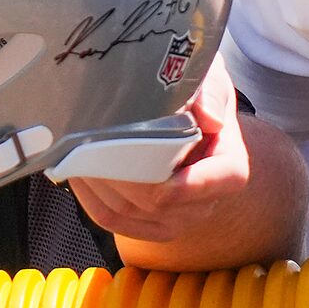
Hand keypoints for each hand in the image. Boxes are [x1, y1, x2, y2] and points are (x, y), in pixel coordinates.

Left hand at [69, 61, 275, 243]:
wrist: (191, 121)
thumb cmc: (199, 96)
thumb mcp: (210, 81)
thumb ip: (210, 93)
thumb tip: (210, 118)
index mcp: (229, 166)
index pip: (219, 180)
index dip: (191, 181)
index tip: (160, 168)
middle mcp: (206, 201)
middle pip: (159, 200)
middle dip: (121, 174)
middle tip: (92, 143)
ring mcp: (177, 219)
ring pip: (129, 212)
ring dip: (99, 183)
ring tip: (79, 152)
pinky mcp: (149, 226)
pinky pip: (114, 221)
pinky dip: (90, 199)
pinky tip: (79, 172)